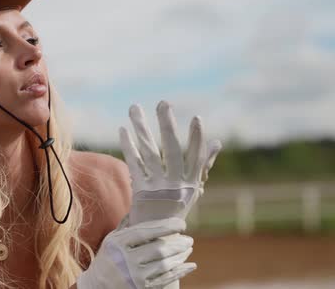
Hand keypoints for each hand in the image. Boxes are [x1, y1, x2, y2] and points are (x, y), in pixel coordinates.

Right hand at [76, 217, 195, 288]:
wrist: (97, 286)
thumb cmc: (107, 259)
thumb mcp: (111, 241)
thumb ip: (126, 227)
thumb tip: (138, 208)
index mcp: (118, 243)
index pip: (145, 232)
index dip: (166, 226)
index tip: (181, 223)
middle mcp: (126, 259)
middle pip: (158, 249)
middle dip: (177, 243)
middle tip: (189, 239)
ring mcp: (134, 276)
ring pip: (164, 264)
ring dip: (180, 255)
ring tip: (188, 248)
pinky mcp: (141, 288)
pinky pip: (165, 279)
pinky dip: (180, 271)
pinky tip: (190, 265)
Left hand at [118, 101, 221, 223]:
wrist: (155, 237)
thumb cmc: (175, 208)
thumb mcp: (191, 189)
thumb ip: (202, 164)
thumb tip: (217, 142)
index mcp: (191, 183)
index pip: (196, 157)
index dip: (197, 138)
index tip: (197, 118)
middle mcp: (177, 185)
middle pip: (172, 151)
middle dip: (167, 125)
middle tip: (163, 102)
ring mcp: (158, 189)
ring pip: (149, 153)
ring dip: (141, 128)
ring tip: (134, 108)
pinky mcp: (140, 191)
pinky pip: (133, 164)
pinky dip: (128, 146)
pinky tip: (122, 130)